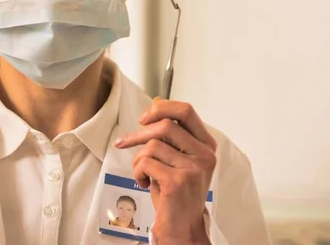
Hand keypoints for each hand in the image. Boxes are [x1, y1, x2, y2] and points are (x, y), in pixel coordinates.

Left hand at [114, 99, 216, 244]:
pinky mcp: (178, 181)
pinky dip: (138, 172)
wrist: (182, 226)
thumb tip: (155, 102)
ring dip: (138, 159)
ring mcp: (193, 168)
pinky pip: (146, 162)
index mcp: (206, 145)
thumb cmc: (176, 192)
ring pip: (153, 145)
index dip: (161, 108)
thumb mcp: (176, 158)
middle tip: (124, 143)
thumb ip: (171, 134)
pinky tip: (144, 183)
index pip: (186, 110)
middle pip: (165, 125)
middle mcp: (205, 154)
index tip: (143, 119)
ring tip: (142, 173)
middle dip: (139, 133)